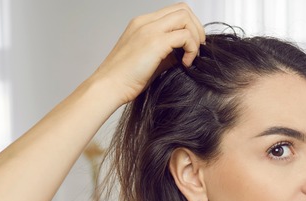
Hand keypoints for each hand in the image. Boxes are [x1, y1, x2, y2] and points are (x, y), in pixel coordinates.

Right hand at [89, 3, 205, 104]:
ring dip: (195, 37)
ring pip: (185, 18)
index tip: (192, 45)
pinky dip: (191, 49)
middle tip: (197, 48)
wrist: (108, 86)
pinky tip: (185, 64)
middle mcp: (145, 22)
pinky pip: (185, 36)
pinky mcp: (155, 42)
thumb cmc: (125, 79)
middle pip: (183, 10)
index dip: (189, 26)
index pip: (174, 12)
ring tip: (191, 57)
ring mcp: (149, 30)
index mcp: (142, 24)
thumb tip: (185, 53)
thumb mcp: (149, 60)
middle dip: (197, 28)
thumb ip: (166, 52)